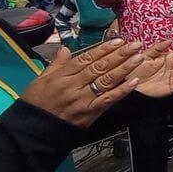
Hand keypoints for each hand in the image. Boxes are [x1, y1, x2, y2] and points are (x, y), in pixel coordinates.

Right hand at [21, 39, 144, 128]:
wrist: (34, 130)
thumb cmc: (37, 103)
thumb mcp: (40, 80)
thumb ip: (55, 64)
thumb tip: (65, 48)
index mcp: (62, 76)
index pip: (86, 59)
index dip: (103, 49)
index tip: (118, 41)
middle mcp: (74, 85)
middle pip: (100, 67)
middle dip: (119, 55)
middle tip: (135, 45)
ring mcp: (83, 99)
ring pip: (107, 80)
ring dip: (124, 68)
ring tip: (138, 58)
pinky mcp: (90, 113)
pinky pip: (108, 99)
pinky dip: (122, 90)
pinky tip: (134, 82)